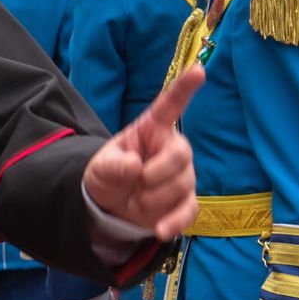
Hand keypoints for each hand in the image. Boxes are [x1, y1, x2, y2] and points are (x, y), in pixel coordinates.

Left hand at [83, 64, 203, 240]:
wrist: (111, 205)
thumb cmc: (110, 174)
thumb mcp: (100, 167)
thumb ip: (113, 165)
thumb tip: (135, 168)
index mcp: (153, 129)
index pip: (170, 105)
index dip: (184, 88)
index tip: (198, 69)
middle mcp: (174, 149)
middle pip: (180, 157)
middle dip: (154, 174)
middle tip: (135, 182)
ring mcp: (184, 176)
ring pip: (179, 187)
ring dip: (150, 199)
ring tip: (134, 199)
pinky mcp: (185, 201)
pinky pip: (188, 211)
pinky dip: (173, 222)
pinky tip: (160, 230)